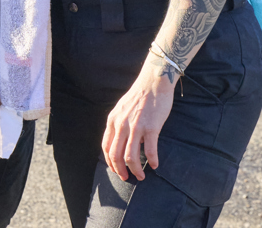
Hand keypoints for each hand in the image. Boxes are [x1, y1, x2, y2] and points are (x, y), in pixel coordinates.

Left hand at [102, 58, 175, 181]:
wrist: (153, 83)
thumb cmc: (139, 96)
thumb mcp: (122, 109)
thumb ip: (119, 124)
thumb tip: (122, 143)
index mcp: (112, 120)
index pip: (106, 147)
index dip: (110, 162)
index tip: (117, 170)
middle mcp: (121, 124)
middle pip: (115, 154)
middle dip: (121, 170)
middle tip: (128, 178)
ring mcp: (135, 126)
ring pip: (130, 156)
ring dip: (136, 170)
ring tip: (142, 175)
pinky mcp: (151, 127)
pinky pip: (150, 150)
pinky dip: (152, 161)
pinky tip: (155, 165)